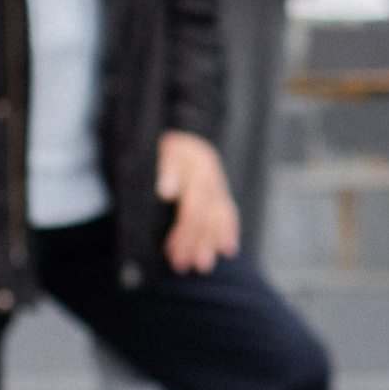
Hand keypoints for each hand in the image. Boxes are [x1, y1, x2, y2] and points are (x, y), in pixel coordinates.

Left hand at [156, 132, 238, 273]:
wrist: (183, 122)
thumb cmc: (165, 142)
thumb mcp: (160, 150)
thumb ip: (165, 169)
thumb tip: (166, 191)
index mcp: (195, 169)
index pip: (192, 208)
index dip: (183, 232)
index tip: (172, 252)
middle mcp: (210, 177)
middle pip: (206, 216)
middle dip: (197, 243)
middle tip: (185, 267)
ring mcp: (217, 183)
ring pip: (218, 216)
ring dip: (210, 242)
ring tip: (203, 266)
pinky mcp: (218, 188)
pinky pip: (228, 211)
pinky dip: (228, 230)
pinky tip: (228, 248)